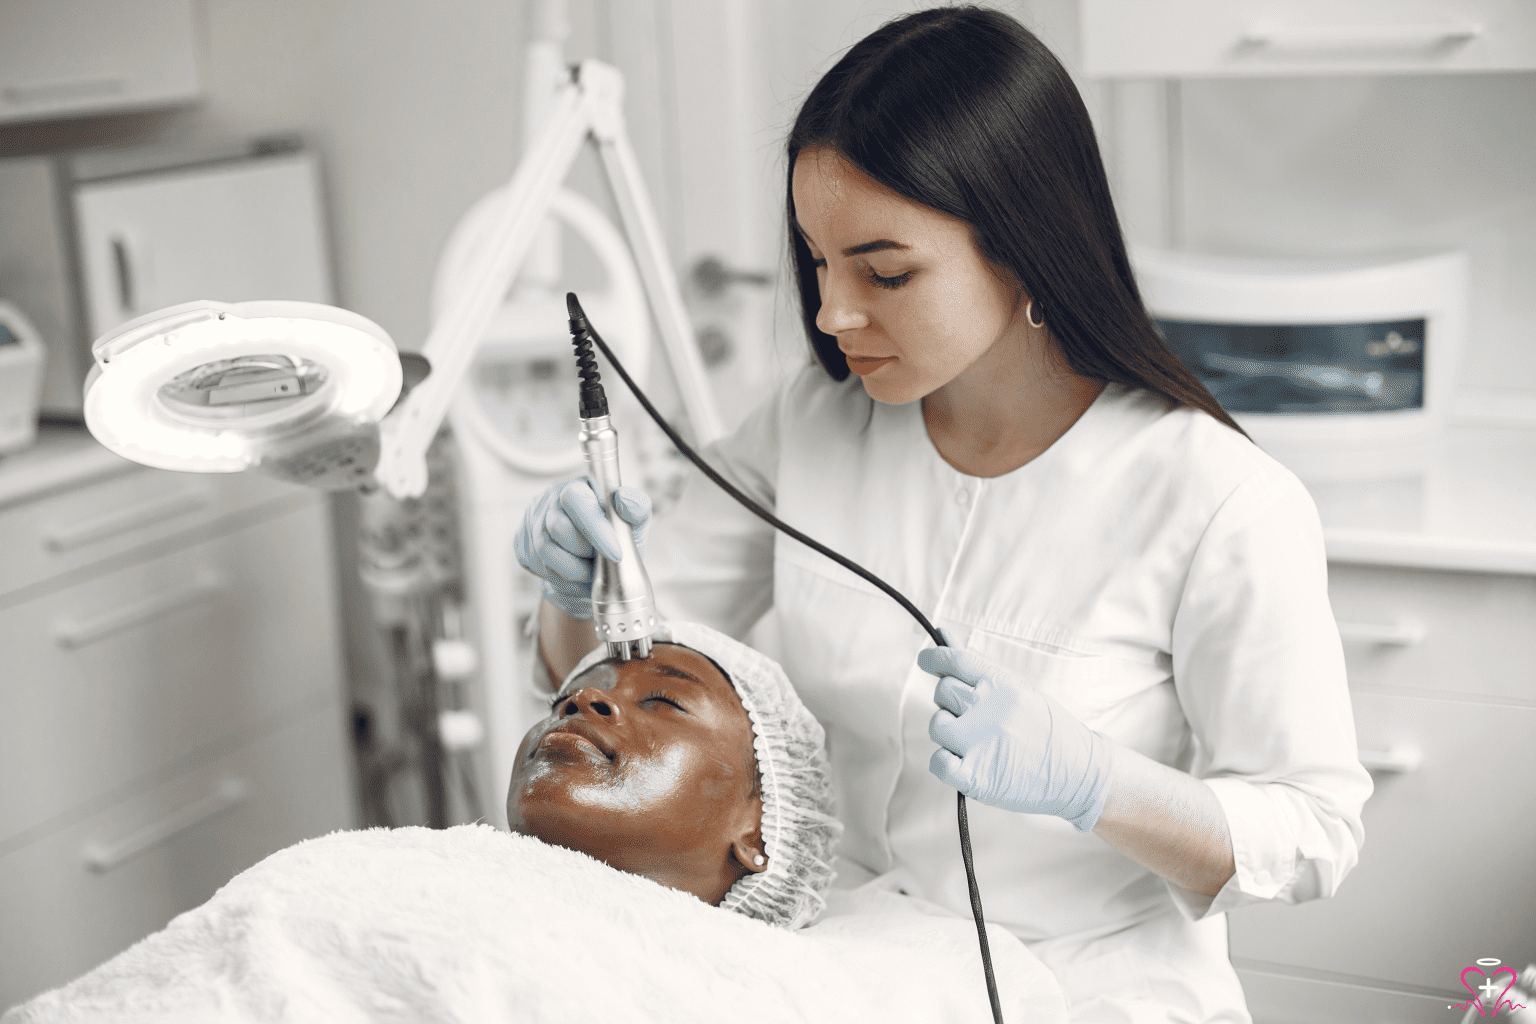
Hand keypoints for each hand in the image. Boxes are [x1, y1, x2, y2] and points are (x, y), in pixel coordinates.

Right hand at [513, 477, 650, 619]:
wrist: (595, 571)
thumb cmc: (615, 540)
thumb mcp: (633, 524)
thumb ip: (636, 508)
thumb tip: (625, 500)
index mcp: (578, 486)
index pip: (575, 498)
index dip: (595, 528)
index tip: (616, 553)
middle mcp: (550, 500)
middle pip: (558, 527)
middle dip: (585, 551)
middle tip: (602, 561)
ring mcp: (531, 522)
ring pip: (546, 551)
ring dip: (575, 569)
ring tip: (591, 571)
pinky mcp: (522, 545)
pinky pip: (537, 566)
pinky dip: (562, 578)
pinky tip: (575, 576)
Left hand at [921, 647, 1114, 832]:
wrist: (1080, 773)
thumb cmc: (1050, 730)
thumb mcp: (1022, 689)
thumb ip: (981, 669)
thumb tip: (944, 637)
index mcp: (1001, 684)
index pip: (952, 660)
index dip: (933, 659)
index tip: (927, 662)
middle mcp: (986, 710)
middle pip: (942, 692)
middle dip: (951, 702)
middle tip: (975, 716)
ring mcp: (978, 745)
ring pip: (936, 725)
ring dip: (949, 732)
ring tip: (976, 741)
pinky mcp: (975, 778)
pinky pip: (937, 762)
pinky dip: (946, 762)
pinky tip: (966, 762)